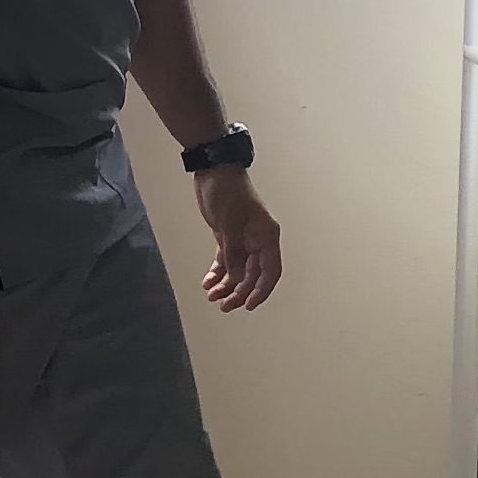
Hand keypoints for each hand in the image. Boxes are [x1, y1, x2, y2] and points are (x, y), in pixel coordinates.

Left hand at [195, 166, 282, 313]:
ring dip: (226, 285)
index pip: (270, 271)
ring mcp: (243, 239)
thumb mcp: (228, 224)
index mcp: (266, 236)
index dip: (261, 291)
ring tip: (212, 297)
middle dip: (239, 292)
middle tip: (223, 306)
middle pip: (252, 275)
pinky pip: (226, 261)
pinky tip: (207, 283)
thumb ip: (232, 253)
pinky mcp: (228, 237)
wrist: (213, 170)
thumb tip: (235, 278)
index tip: (249, 306)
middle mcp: (258, 241)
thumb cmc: (226, 191)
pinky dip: (217, 273)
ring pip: (238, 271)